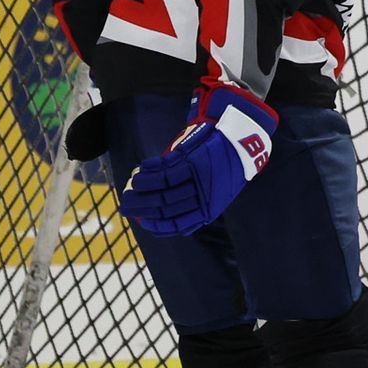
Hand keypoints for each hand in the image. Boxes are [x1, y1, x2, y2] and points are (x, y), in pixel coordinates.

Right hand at [119, 85, 276, 236]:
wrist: (241, 141)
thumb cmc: (225, 169)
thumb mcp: (217, 193)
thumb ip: (196, 204)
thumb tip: (166, 214)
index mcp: (209, 210)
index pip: (178, 224)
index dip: (157, 225)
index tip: (142, 221)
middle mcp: (203, 197)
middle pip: (165, 207)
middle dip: (141, 207)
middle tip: (125, 205)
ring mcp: (197, 179)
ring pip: (162, 188)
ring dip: (142, 188)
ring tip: (130, 187)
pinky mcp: (192, 160)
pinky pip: (165, 169)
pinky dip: (149, 171)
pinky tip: (140, 169)